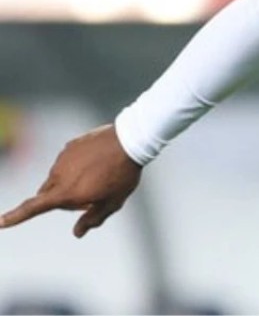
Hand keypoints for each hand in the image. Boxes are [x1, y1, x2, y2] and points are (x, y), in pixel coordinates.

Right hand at [0, 124, 141, 237]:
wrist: (130, 140)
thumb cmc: (123, 175)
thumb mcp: (113, 202)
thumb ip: (93, 218)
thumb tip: (77, 233)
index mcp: (66, 192)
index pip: (33, 207)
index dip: (15, 217)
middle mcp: (58, 175)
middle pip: (50, 195)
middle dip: (64, 200)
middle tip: (93, 197)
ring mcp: (63, 158)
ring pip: (59, 177)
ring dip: (71, 181)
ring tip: (100, 175)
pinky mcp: (70, 146)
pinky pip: (68, 161)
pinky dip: (78, 165)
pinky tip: (97, 162)